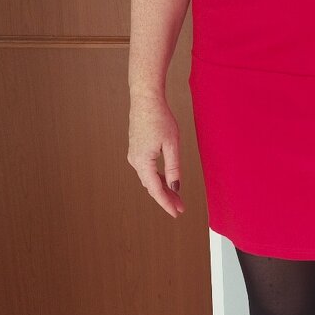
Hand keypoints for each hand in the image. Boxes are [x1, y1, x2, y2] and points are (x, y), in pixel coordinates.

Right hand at [128, 90, 184, 217]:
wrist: (145, 100)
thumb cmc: (160, 119)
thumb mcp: (172, 145)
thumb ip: (174, 168)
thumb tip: (176, 187)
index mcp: (143, 161)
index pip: (156, 189)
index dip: (166, 203)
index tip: (177, 213)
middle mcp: (135, 161)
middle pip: (151, 186)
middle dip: (166, 198)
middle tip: (181, 208)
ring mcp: (134, 155)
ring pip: (149, 179)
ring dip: (162, 188)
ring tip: (177, 197)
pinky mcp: (136, 150)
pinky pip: (147, 170)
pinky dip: (157, 178)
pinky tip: (167, 181)